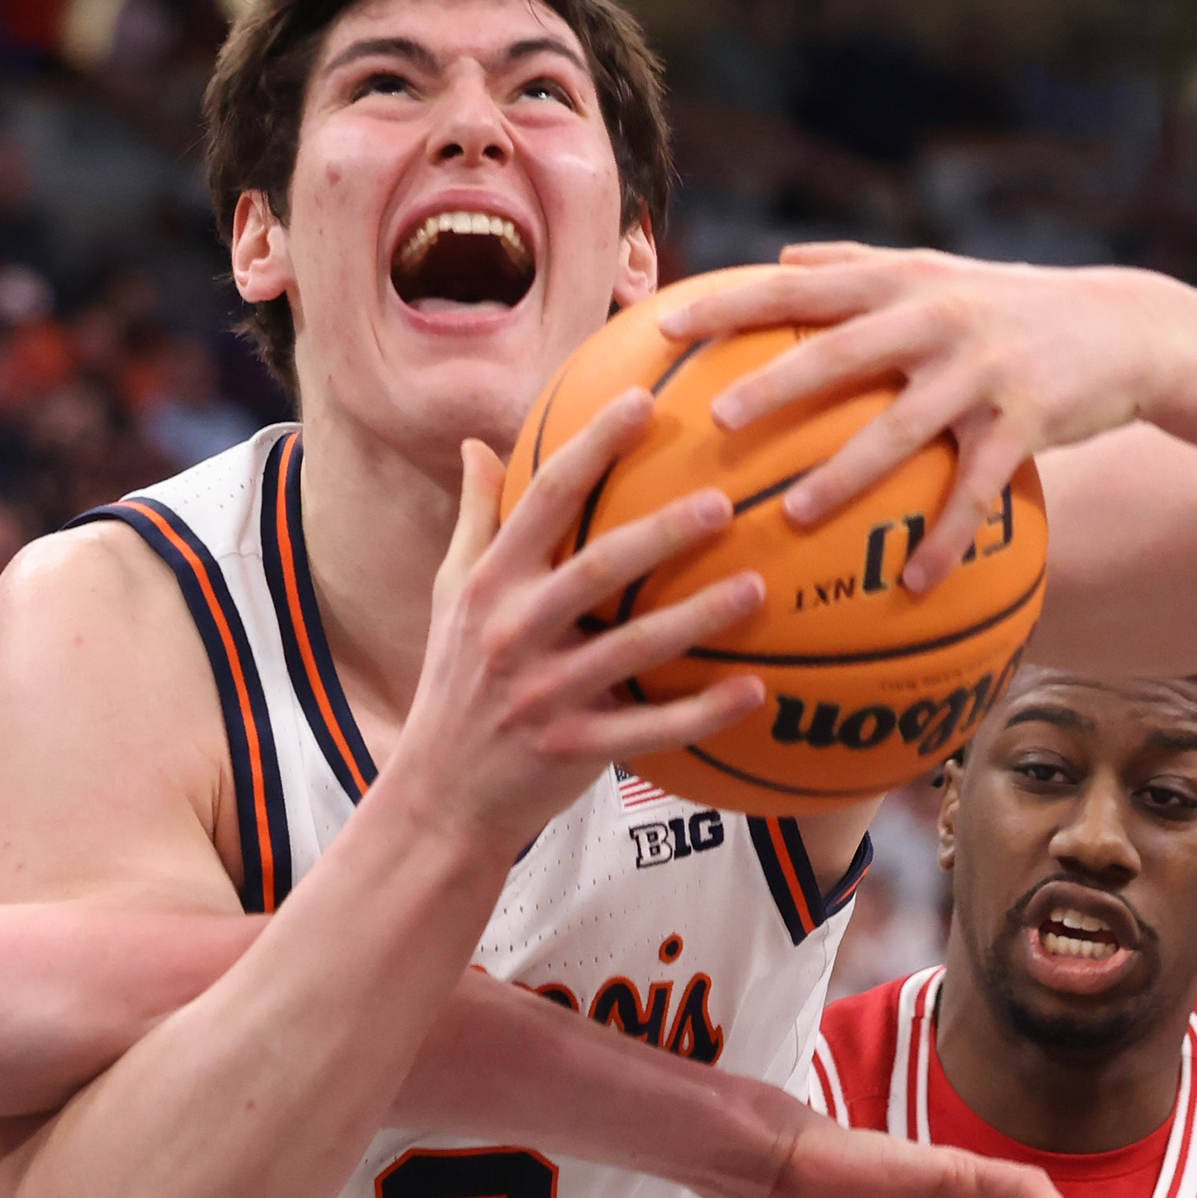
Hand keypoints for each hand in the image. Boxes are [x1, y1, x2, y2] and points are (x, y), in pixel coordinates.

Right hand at [389, 405, 767, 863]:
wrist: (438, 797)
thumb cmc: (455, 684)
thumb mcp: (449, 598)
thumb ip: (473, 519)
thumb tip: (477, 443)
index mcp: (489, 584)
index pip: (542, 499)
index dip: (593, 446)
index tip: (643, 400)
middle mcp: (513, 633)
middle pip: (595, 569)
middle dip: (660, 533)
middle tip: (722, 502)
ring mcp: (543, 696)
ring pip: (631, 650)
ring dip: (696, 618)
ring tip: (757, 588)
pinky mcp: (571, 751)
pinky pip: (647, 730)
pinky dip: (701, 714)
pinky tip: (754, 690)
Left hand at [657, 246, 1185, 591]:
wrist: (1126, 327)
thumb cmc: (1010, 304)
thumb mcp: (937, 272)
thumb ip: (856, 267)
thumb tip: (778, 262)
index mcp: (902, 282)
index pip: (801, 288)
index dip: (733, 306)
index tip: (668, 331)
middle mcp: (937, 319)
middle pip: (842, 351)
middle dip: (778, 385)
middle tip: (720, 422)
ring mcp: (982, 371)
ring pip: (901, 429)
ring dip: (845, 475)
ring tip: (791, 518)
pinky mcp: (1027, 421)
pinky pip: (976, 490)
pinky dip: (945, 538)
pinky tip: (912, 584)